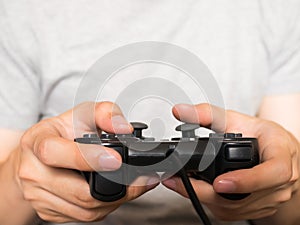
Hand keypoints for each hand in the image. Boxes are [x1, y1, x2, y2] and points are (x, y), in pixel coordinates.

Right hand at [16, 102, 157, 222]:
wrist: (38, 154)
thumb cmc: (62, 133)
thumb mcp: (83, 112)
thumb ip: (106, 113)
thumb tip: (124, 128)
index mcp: (37, 141)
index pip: (54, 152)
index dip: (87, 158)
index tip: (115, 159)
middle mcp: (33, 172)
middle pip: (77, 191)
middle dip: (116, 187)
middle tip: (142, 178)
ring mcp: (39, 196)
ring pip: (85, 209)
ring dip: (116, 200)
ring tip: (135, 186)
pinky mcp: (49, 212)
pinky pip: (83, 216)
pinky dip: (106, 207)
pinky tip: (117, 194)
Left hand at [163, 103, 299, 220]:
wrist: (276, 152)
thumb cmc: (261, 135)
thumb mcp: (237, 119)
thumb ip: (207, 114)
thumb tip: (180, 111)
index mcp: (281, 156)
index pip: (273, 173)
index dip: (247, 181)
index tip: (219, 182)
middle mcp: (279, 184)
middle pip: (243, 198)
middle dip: (206, 192)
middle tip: (178, 181)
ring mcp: (270, 200)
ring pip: (234, 209)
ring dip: (203, 198)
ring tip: (179, 183)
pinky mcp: (257, 209)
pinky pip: (232, 212)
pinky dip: (210, 202)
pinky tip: (195, 189)